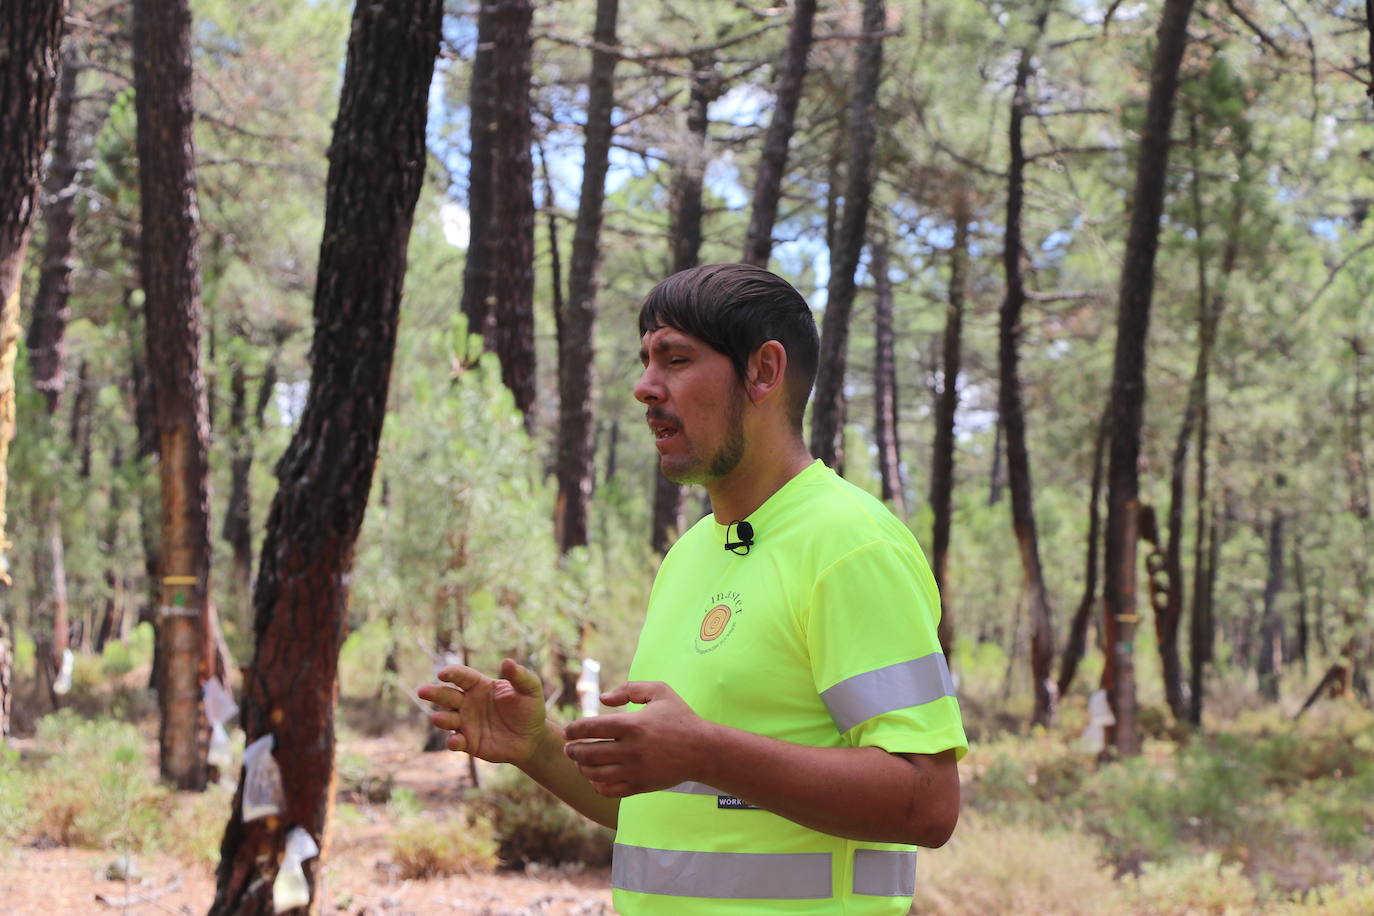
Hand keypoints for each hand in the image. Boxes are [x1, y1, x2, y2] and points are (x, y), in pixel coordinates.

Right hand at [417, 658, 546, 765]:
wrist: (532, 739)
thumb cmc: (529, 709)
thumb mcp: (530, 690)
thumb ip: (520, 676)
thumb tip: (507, 662)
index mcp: (479, 686)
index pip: (461, 676)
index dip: (451, 673)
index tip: (443, 674)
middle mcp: (468, 703)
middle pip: (447, 695)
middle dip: (434, 693)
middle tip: (422, 691)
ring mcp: (466, 723)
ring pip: (447, 718)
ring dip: (441, 718)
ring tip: (438, 718)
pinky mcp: (469, 743)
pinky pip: (456, 741)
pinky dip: (453, 741)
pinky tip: (454, 741)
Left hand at [562, 681, 714, 796]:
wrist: (703, 751)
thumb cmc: (680, 717)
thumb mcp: (659, 691)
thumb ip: (629, 689)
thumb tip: (603, 698)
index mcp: (633, 725)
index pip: (590, 728)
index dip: (573, 729)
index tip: (568, 731)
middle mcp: (631, 749)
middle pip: (587, 754)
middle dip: (572, 751)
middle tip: (569, 748)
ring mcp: (635, 770)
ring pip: (595, 774)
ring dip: (582, 768)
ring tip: (580, 763)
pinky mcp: (640, 786)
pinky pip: (609, 790)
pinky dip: (597, 785)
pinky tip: (596, 777)